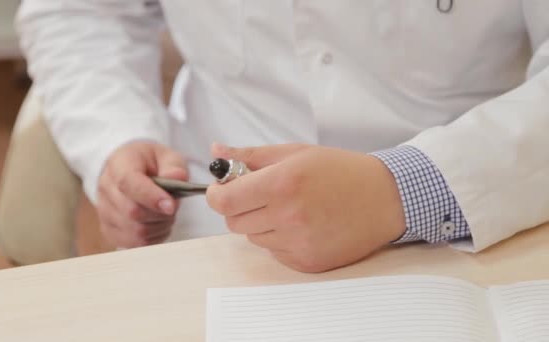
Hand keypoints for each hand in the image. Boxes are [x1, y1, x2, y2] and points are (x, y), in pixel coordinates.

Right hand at [97, 141, 187, 247]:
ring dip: (159, 227)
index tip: (171, 206)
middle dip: (160, 214)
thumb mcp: (167, 156)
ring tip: (165, 214)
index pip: (128, 183)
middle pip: (132, 212)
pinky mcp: (109, 230)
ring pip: (135, 231)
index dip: (150, 197)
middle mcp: (106, 187)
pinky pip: (134, 244)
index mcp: (119, 164)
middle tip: (173, 206)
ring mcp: (104, 211)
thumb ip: (173, 166)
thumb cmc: (152, 164)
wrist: (134, 171)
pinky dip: (153, 238)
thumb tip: (177, 178)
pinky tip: (157, 224)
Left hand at [206, 143, 405, 272]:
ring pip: (253, 238)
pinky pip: (274, 253)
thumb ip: (250, 155)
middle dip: (239, 207)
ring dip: (261, 224)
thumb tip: (216, 152)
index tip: (221, 189)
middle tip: (260, 194)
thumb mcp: (295, 153)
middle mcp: (288, 216)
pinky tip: (302, 225)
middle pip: (233, 222)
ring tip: (289, 208)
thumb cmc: (341, 171)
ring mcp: (298, 243)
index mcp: (282, 184)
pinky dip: (279, 240)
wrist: (384, 198)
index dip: (216, 195)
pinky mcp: (308, 262)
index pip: (223, 202)